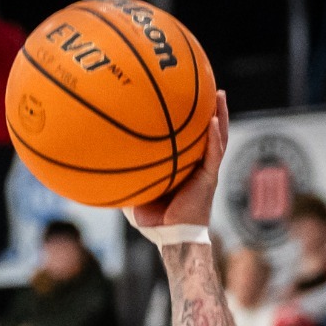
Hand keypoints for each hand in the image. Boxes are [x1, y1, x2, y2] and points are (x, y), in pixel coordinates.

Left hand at [128, 92, 228, 230]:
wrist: (173, 237)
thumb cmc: (156, 220)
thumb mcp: (138, 191)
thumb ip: (129, 174)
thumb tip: (105, 158)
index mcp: (188, 167)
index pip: (193, 140)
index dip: (195, 121)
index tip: (190, 99)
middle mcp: (200, 166)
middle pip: (210, 133)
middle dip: (212, 110)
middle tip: (211, 88)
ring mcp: (207, 172)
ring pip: (218, 138)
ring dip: (221, 116)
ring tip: (219, 95)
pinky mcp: (209, 179)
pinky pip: (214, 154)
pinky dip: (214, 137)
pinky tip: (213, 120)